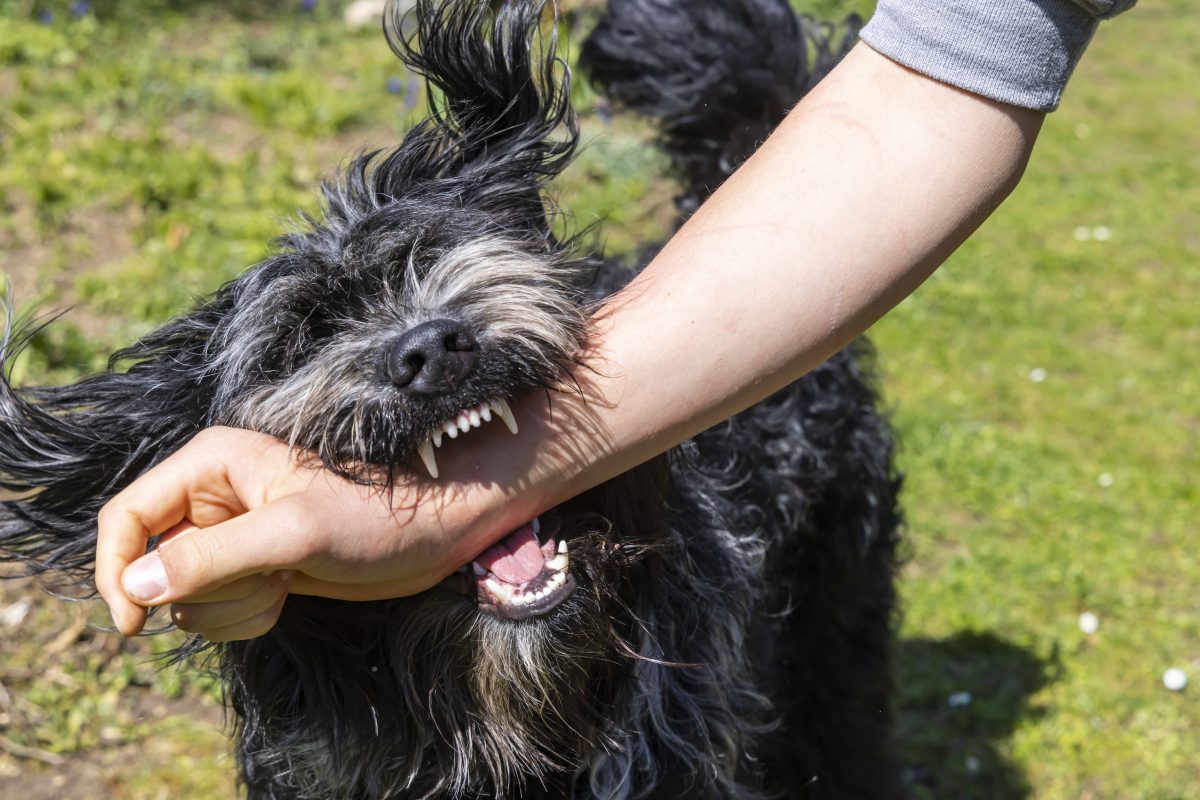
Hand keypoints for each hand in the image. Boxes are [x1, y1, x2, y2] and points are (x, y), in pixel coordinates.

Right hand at [95, 426, 512, 638]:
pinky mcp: (253, 566)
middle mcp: (213, 495)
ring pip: (184, 595)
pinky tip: (287, 593)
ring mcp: (232, 533)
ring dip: (228, 607)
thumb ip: (211, 558)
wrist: (432, 533)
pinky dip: (245, 616)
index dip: (116, 570)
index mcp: (211, 463)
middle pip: (153, 564)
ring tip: (282, 582)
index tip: (131, 623)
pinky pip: (216, 610)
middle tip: (263, 579)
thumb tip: (136, 586)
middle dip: (202, 591)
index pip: (127, 516)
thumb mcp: (293, 535)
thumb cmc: (376, 517)